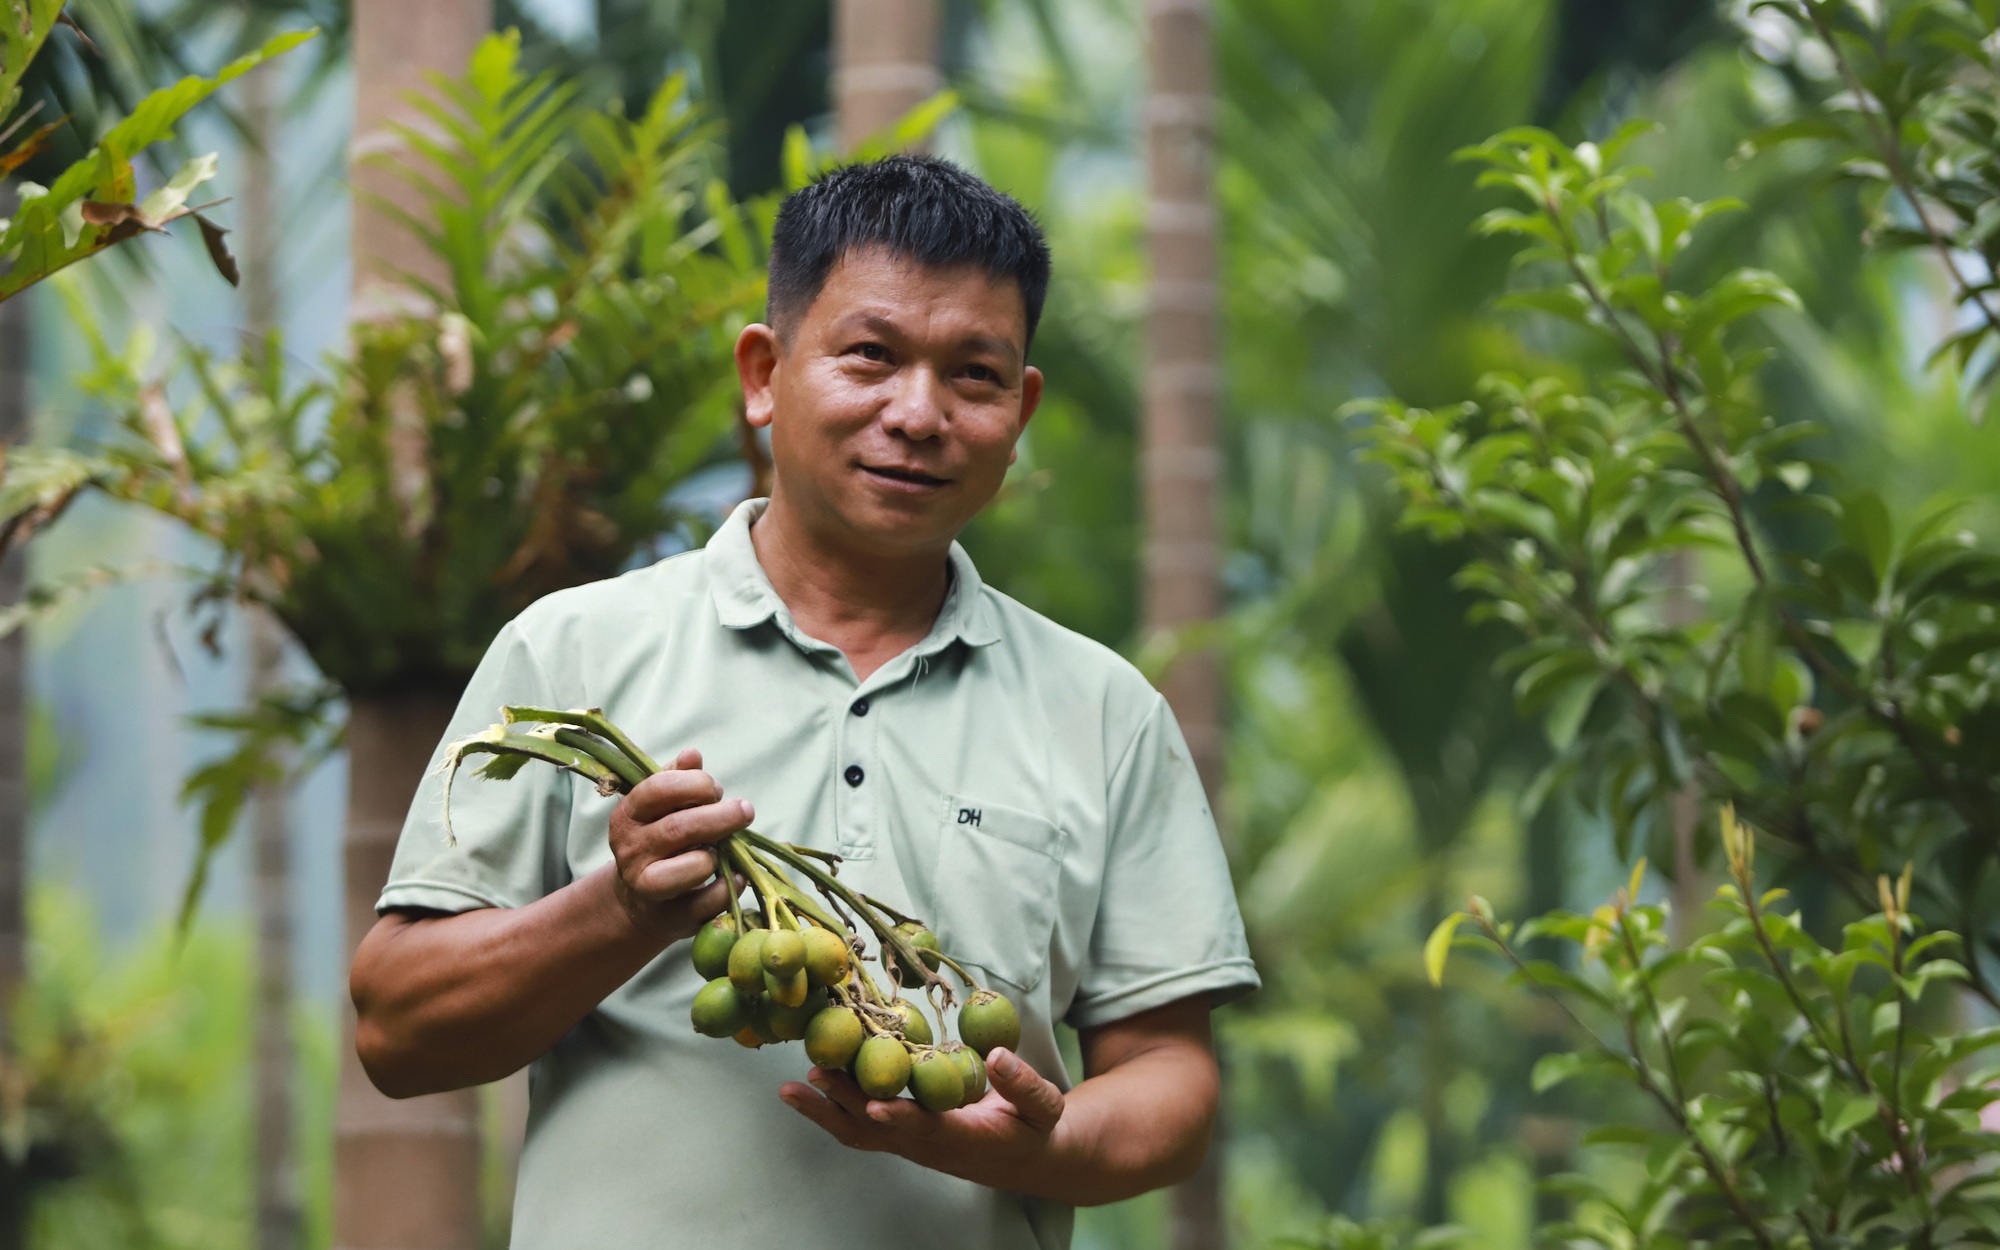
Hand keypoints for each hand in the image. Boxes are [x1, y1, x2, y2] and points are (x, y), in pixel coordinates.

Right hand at [605, 748, 750, 945]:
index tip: (715, 789)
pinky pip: (709, 901)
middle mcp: (632, 851)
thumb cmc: (661, 842)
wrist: (642, 902)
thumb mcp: (660, 809)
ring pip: (692, 867)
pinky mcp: (672, 917)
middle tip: (746, 810)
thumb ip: (676, 779)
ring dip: (719, 854)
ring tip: (727, 848)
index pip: (657, 790)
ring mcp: (648, 887)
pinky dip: (730, 886)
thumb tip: (692, 755)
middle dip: (720, 817)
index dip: (693, 785)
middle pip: (679, 828)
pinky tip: (737, 876)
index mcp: (627, 817)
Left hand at [778, 1048, 1065, 1187]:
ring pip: (860, 1133)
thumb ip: (1023, 1084)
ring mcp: (910, 1145)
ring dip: (825, 1111)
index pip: (929, 1130)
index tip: (875, 1106)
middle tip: (816, 1073)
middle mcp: (929, 1147)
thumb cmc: (1035, 1126)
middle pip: (880, 1129)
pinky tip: (803, 1092)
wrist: (1024, 1159)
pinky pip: (858, 1129)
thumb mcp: (1043, 1107)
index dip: (901, 1119)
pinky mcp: (899, 1138)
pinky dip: (828, 1111)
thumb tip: (997, 1055)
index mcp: (966, 1138)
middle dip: (847, 1103)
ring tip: (790, 1089)